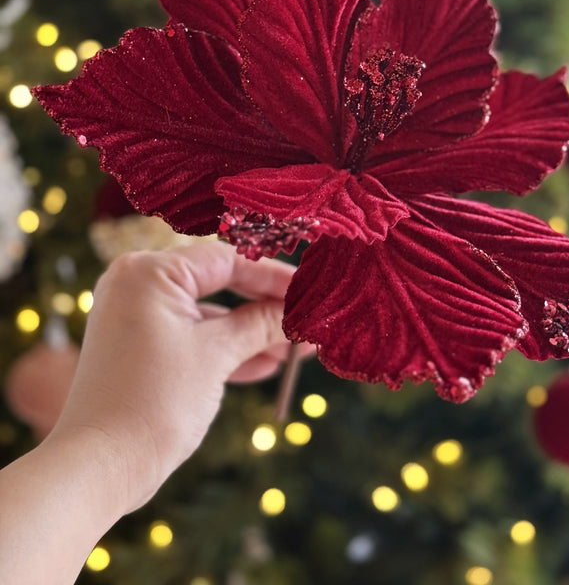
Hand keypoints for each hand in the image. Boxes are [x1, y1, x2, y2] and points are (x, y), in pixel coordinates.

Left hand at [50, 243, 302, 513]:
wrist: (98, 467)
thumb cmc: (153, 403)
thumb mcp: (217, 356)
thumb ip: (262, 324)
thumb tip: (303, 311)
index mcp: (150, 271)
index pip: (228, 260)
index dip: (275, 276)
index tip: (312, 290)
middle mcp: (137, 283)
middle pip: (220, 283)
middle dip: (266, 307)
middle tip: (308, 318)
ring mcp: (136, 315)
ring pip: (208, 313)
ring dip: (251, 332)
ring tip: (297, 348)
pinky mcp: (139, 345)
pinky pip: (191, 335)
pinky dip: (225, 349)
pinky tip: (267, 364)